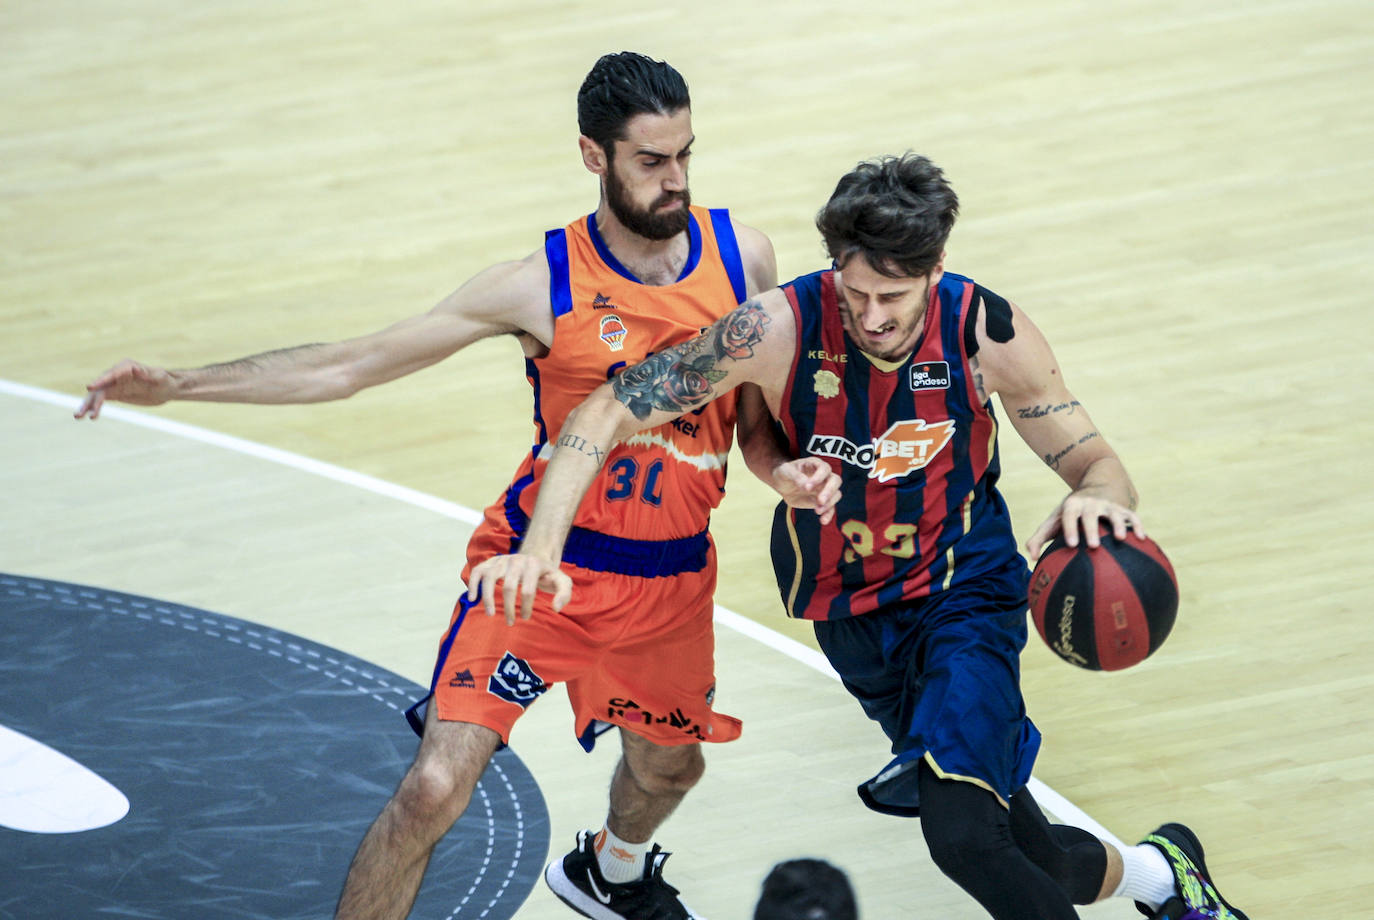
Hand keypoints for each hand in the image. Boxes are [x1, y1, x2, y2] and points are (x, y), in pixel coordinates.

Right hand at [75, 360, 174, 418]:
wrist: (167, 388)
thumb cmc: (164, 380)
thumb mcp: (159, 377)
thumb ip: (147, 374)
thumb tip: (137, 370)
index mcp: (126, 367)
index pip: (111, 374)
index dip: (101, 381)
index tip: (90, 388)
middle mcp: (116, 374)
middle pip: (100, 386)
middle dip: (91, 398)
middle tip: (81, 411)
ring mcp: (114, 384)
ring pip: (97, 395)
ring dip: (88, 405)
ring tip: (78, 417)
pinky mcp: (115, 394)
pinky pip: (101, 401)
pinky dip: (94, 408)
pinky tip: (89, 417)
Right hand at [466, 553, 572, 624]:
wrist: (536, 556)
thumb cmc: (548, 574)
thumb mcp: (563, 581)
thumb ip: (565, 593)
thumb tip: (556, 608)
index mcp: (534, 565)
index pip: (529, 590)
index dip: (526, 606)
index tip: (525, 617)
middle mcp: (516, 560)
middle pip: (509, 586)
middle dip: (509, 607)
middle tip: (510, 622)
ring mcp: (502, 560)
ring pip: (490, 578)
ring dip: (488, 598)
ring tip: (490, 614)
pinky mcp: (491, 562)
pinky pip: (478, 571)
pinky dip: (472, 584)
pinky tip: (472, 598)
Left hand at [771, 457, 841, 524]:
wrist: (783, 484)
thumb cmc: (785, 473)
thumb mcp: (786, 471)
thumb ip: (796, 477)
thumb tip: (806, 486)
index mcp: (816, 464)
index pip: (824, 469)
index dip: (819, 477)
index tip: (807, 487)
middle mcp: (824, 476)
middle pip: (835, 481)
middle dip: (829, 491)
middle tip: (820, 501)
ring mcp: (825, 489)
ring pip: (836, 494)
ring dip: (829, 504)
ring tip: (817, 511)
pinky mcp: (822, 501)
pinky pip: (830, 508)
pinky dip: (828, 514)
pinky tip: (823, 521)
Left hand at [1026, 492, 1144, 559]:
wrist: (1096, 485)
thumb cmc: (1070, 513)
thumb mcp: (1054, 520)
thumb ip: (1040, 537)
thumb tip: (1031, 557)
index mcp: (1072, 505)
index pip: (1069, 515)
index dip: (1070, 528)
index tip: (1072, 545)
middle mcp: (1090, 503)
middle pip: (1091, 515)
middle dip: (1092, 529)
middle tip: (1093, 546)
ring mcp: (1108, 506)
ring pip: (1114, 514)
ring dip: (1118, 525)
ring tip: (1121, 539)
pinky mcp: (1123, 510)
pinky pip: (1132, 516)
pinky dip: (1137, 525)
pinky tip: (1142, 538)